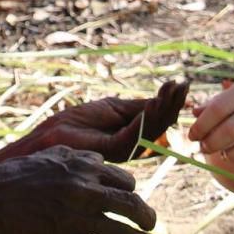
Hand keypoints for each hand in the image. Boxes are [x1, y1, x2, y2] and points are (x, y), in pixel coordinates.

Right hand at [0, 146, 159, 233]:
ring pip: (122, 231)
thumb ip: (80, 158)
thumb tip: (102, 162)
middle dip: (147, 216)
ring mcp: (77, 216)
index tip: (130, 199)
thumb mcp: (52, 154)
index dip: (132, 191)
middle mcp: (85, 189)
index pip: (126, 179)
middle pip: (132, 204)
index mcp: (83, 166)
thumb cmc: (17, 174)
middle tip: (150, 224)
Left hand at [28, 80, 189, 162]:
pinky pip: (134, 134)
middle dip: (172, 103)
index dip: (171, 101)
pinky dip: (145, 119)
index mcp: (133, 134)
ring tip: (172, 90)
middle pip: (161, 124)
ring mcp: (124, 149)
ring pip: (152, 129)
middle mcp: (133, 144)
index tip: (182, 83)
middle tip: (183, 84)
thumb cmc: (76, 121)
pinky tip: (153, 104)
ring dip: (163, 108)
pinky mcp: (112, 151)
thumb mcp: (112, 108)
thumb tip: (164, 99)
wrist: (50, 136)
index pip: (159, 118)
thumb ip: (137, 107)